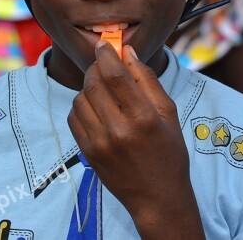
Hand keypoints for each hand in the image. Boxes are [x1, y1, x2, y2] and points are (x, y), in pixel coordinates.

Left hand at [67, 42, 203, 238]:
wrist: (157, 198)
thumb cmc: (168, 153)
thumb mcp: (168, 114)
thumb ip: (148, 81)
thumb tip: (128, 52)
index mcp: (143, 118)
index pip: (115, 75)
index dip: (106, 54)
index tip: (104, 44)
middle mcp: (118, 130)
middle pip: (94, 83)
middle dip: (96, 68)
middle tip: (104, 65)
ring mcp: (99, 143)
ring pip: (80, 98)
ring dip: (89, 87)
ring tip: (103, 91)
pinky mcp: (87, 152)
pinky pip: (74, 116)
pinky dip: (82, 106)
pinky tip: (96, 109)